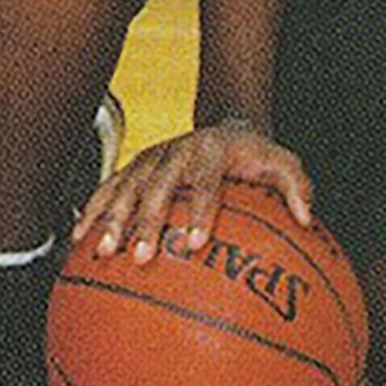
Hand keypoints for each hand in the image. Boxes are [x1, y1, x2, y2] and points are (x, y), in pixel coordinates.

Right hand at [72, 119, 311, 262]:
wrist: (222, 129)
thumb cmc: (253, 157)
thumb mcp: (281, 161)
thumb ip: (296, 184)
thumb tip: (306, 218)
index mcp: (210, 150)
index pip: (205, 180)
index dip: (199, 208)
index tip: (196, 241)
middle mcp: (175, 151)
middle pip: (157, 185)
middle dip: (146, 220)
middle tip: (140, 255)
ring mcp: (150, 158)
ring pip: (125, 186)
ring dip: (112, 218)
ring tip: (103, 252)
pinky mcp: (132, 167)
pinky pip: (107, 189)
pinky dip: (91, 212)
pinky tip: (78, 242)